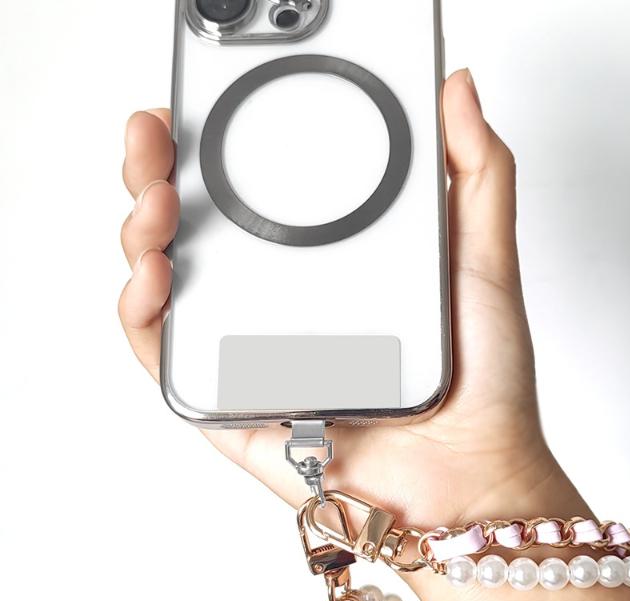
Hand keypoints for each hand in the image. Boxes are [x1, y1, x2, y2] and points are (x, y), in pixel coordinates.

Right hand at [119, 69, 587, 528]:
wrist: (471, 474)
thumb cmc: (481, 385)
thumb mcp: (482, 258)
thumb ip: (476, 174)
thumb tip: (457, 91)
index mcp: (331, 270)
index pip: (253, 199)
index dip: (212, 153)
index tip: (197, 115)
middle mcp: (287, 308)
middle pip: (197, 236)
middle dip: (157, 179)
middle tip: (154, 143)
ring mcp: (256, 355)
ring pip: (170, 290)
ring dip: (140, 238)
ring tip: (155, 205)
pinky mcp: (236, 405)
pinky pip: (171, 360)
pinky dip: (145, 318)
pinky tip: (155, 279)